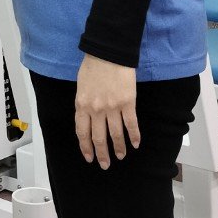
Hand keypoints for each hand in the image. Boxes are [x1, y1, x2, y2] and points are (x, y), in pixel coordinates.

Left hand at [75, 54, 140, 169]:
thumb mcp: (81, 86)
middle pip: (99, 138)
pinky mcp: (128, 103)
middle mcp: (96, 110)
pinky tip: (136, 144)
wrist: (108, 53)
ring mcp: (112, 107)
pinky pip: (131, 124)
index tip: (89, 158)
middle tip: (105, 164)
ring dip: (119, 148)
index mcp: (82, 105)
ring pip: (116, 135)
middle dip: (102, 154)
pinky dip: (134, 136)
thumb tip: (88, 117)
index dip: (86, 147)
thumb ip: (84, 103)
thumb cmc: (92, 66)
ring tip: (121, 156)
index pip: (82, 133)